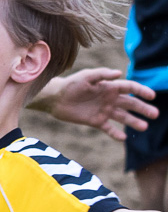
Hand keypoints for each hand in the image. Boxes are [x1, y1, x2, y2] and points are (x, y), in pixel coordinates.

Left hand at [37, 69, 157, 141]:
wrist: (56, 98)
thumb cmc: (71, 84)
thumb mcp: (86, 76)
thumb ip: (102, 74)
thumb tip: (119, 73)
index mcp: (110, 87)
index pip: (130, 88)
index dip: (141, 91)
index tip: (151, 96)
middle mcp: (110, 99)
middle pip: (131, 103)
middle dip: (143, 108)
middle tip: (155, 114)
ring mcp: (104, 110)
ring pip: (123, 117)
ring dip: (134, 122)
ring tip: (144, 127)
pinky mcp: (96, 121)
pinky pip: (108, 128)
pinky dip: (115, 133)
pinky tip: (123, 138)